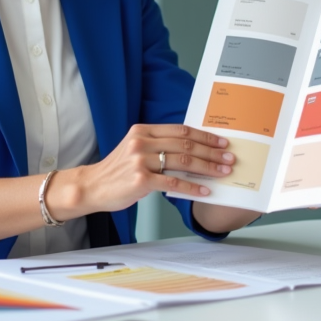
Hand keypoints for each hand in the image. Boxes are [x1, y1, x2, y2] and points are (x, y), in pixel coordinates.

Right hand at [69, 124, 233, 213]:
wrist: (92, 186)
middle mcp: (142, 142)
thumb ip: (158, 146)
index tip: (221, 142)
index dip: (204, 136)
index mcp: (143, 130)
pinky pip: (173, 182)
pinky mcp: (141, 180)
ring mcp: (141, 160)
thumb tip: (191, 151)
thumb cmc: (116, 171)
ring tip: (222, 172)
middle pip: (185, 144)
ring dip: (207, 167)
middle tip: (229, 158)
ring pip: (183, 161)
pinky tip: (204, 190)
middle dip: (211, 151)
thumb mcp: (134, 149)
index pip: (180, 130)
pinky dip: (192, 186)